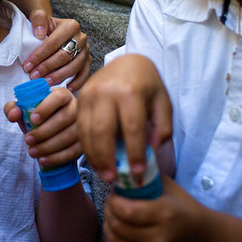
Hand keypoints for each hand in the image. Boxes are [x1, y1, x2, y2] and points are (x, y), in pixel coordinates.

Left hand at [5, 86, 81, 168]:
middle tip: (27, 140)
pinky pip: (74, 151)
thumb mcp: (23, 111)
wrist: (49, 135)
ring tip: (32, 151)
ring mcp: (83, 125)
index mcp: (62, 94)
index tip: (32, 119)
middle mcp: (76, 107)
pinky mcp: (84, 142)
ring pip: (69, 136)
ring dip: (48, 146)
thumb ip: (13, 108)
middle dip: (43, 132)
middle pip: (64, 119)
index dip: (46, 108)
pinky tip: (43, 160)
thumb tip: (13, 114)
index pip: (58, 97)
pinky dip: (57, 157)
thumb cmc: (37, 119)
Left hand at [24, 11, 90, 91]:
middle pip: (64, 56)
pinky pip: (84, 74)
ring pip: (74, 66)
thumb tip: (40, 33)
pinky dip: (76, 83)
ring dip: (59, 76)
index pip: (53, 43)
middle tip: (34, 76)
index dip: (39, 56)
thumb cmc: (46, 26)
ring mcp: (86, 50)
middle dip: (47, 67)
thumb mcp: (39, 17)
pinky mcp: (89, 61)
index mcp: (71, 26)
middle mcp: (81, 37)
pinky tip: (66, 88)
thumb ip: (38, 19)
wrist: (56, 30)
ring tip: (45, 82)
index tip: (27, 66)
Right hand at [77, 54, 171, 185]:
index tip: (137, 173)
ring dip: (94, 156)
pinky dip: (86, 146)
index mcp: (131, 92)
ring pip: (86, 131)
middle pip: (102, 131)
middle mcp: (106, 91)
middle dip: (107, 159)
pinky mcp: (80, 97)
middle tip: (114, 179)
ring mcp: (89, 93)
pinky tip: (96, 159)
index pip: (132, 128)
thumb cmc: (148, 85)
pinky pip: (79, 127)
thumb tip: (150, 154)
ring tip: (104, 174)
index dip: (134, 154)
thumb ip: (162, 129)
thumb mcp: (163, 103)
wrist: (128, 62)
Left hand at [104, 176, 205, 241]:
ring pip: (114, 241)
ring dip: (109, 227)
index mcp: (165, 214)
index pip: (125, 211)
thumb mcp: (166, 187)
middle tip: (112, 203)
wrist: (201, 237)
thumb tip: (116, 173)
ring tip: (115, 217)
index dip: (113, 201)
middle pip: (117, 227)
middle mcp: (159, 238)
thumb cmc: (182, 208)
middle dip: (109, 211)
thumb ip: (142, 180)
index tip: (116, 194)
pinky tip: (121, 233)